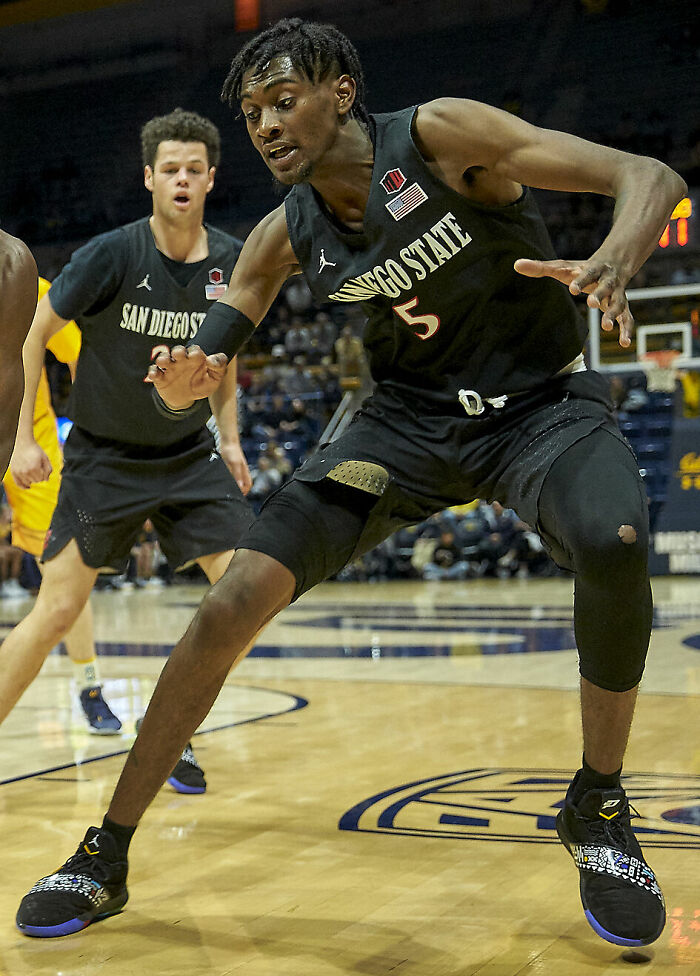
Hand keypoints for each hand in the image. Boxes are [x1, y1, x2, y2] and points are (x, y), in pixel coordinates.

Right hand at [10, 438, 51, 487]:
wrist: (23, 443)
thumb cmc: (35, 450)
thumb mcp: (45, 458)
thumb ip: (48, 469)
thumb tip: (46, 480)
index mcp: (34, 468)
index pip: (42, 479)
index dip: (44, 475)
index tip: (43, 468)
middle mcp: (25, 471)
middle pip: (35, 481)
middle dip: (38, 476)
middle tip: (37, 467)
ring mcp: (18, 472)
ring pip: (28, 482)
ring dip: (32, 479)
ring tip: (32, 470)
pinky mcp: (13, 472)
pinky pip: (18, 483)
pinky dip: (23, 486)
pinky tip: (28, 487)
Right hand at [144, 345, 228, 409]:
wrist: (187, 399)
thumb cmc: (202, 384)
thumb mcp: (215, 378)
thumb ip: (219, 367)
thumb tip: (210, 360)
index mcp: (195, 358)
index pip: (194, 350)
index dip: (195, 351)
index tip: (196, 356)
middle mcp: (181, 360)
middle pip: (177, 350)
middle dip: (178, 351)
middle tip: (179, 355)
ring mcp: (170, 368)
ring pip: (163, 359)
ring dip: (163, 359)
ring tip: (164, 362)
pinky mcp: (160, 378)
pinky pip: (154, 372)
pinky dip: (153, 372)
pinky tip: (154, 375)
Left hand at [219, 441, 252, 495]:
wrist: (227, 439)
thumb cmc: (231, 450)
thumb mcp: (234, 463)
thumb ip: (237, 475)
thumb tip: (240, 486)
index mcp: (244, 470)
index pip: (248, 484)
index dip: (245, 491)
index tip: (239, 496)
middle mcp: (241, 469)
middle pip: (243, 483)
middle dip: (240, 489)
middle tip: (231, 494)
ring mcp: (236, 466)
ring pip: (237, 478)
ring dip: (234, 484)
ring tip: (226, 488)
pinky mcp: (230, 463)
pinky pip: (231, 474)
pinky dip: (229, 478)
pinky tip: (223, 478)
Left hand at [514, 258, 633, 346]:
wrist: (613, 263)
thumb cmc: (580, 269)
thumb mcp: (562, 267)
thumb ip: (540, 267)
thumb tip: (516, 265)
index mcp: (593, 269)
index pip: (587, 273)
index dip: (580, 280)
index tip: (572, 289)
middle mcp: (608, 281)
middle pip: (605, 287)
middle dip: (599, 295)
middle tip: (592, 304)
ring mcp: (617, 294)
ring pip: (618, 303)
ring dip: (613, 315)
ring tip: (606, 327)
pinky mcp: (623, 306)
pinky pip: (627, 318)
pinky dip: (626, 330)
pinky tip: (624, 344)